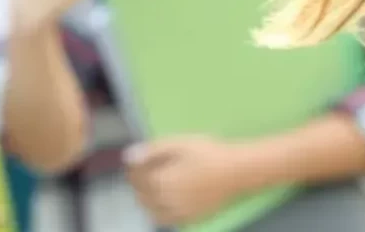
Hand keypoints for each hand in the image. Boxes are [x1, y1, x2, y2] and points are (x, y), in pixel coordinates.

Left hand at [124, 135, 249, 225]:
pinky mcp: (189, 219)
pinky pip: (165, 220)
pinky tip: (162, 203)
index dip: (133, 168)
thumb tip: (127, 157)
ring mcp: (177, 213)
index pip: (136, 177)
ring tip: (151, 186)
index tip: (136, 160)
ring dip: (145, 199)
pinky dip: (158, 213)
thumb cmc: (209, 153)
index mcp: (160, 180)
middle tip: (143, 171)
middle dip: (138, 183)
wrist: (237, 171)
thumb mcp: (179, 143)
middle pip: (141, 194)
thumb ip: (152, 150)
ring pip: (150, 210)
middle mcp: (165, 200)